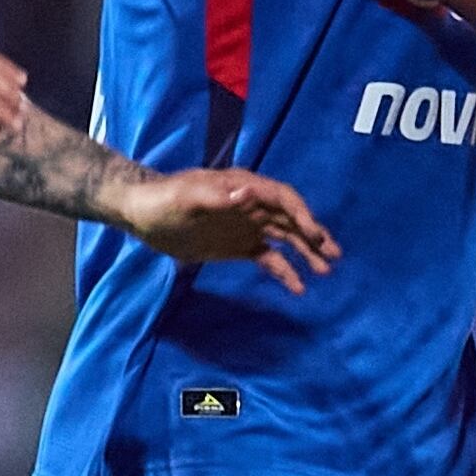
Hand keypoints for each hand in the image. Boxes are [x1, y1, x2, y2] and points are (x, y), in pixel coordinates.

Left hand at [112, 169, 343, 293]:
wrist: (141, 214)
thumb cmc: (162, 202)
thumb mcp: (186, 197)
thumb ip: (217, 195)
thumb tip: (250, 191)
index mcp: (243, 187)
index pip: (282, 199)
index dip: (301, 215)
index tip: (316, 236)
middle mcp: (251, 205)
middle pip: (290, 219)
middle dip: (314, 236)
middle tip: (334, 255)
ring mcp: (246, 226)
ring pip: (285, 239)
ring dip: (306, 252)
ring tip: (325, 271)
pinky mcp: (238, 245)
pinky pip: (268, 257)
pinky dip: (284, 271)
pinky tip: (297, 287)